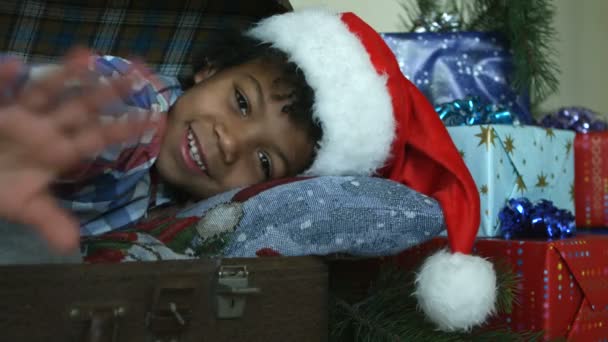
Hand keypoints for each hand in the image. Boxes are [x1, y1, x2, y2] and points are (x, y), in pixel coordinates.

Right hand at [0, 49, 154, 252]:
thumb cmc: (0, 187)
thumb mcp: (25, 207)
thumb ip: (49, 221)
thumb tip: (71, 245)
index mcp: (61, 152)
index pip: (99, 138)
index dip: (125, 129)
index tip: (154, 120)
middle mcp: (48, 130)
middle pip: (83, 107)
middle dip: (110, 92)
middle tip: (139, 73)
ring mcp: (22, 116)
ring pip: (48, 91)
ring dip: (66, 74)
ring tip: (88, 56)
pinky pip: (1, 92)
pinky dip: (4, 80)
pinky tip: (14, 66)